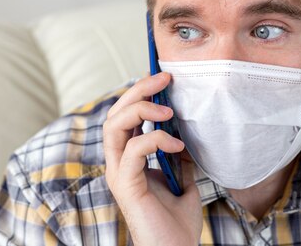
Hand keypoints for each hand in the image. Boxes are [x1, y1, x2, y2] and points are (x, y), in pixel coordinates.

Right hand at [103, 72, 201, 245]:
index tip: (163, 78)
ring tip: (168, 108)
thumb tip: (185, 131)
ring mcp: (118, 173)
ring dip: (141, 109)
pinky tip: (178, 146)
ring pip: (114, 126)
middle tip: (165, 78)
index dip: (140, 94)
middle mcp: (118, 163)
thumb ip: (178, 156)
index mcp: (128, 160)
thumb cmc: (177, 223)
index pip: (125, 117)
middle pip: (115, 114)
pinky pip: (134, 150)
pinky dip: (156, 140)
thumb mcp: (183, 179)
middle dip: (138, 91)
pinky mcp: (125, 185)